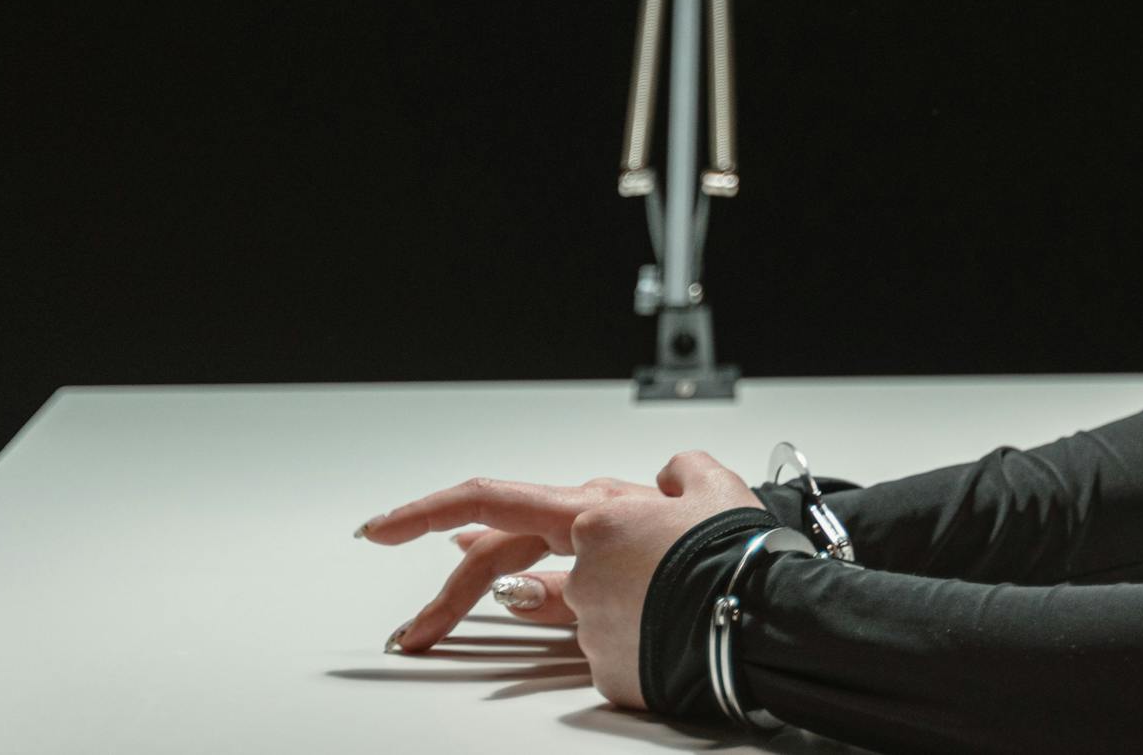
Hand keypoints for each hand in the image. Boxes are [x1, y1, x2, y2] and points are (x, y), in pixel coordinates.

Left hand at [360, 449, 764, 710]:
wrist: (765, 617)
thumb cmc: (739, 550)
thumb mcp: (712, 486)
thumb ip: (677, 473)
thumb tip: (664, 479)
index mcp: (594, 512)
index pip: (492, 500)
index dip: (427, 510)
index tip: (377, 529)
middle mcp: (579, 567)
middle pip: (498, 572)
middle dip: (446, 601)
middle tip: (410, 633)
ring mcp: (588, 623)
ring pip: (568, 609)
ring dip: (590, 602)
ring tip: (646, 593)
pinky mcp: (606, 669)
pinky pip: (606, 645)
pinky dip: (635, 632)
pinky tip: (675, 626)